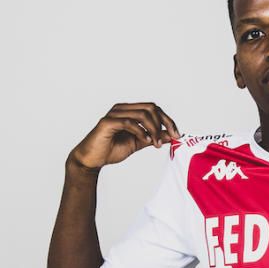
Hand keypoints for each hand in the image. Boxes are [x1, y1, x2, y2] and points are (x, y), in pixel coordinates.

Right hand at [67, 102, 181, 171]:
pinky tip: (145, 140)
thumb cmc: (111, 150)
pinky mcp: (107, 122)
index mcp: (129, 111)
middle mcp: (122, 109)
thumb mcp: (138, 143)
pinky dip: (141, 131)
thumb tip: (170, 135)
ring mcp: (114, 114)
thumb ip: (153, 137)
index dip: (167, 120)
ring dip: (153, 129)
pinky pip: (129, 122)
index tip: (176, 134)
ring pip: (142, 114)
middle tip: (167, 139)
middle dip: (163, 123)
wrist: (92, 160)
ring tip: (155, 144)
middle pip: (151, 108)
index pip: (153, 108)